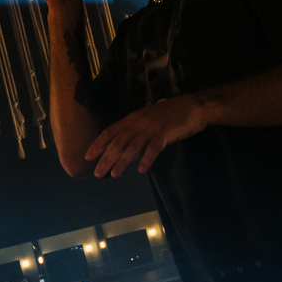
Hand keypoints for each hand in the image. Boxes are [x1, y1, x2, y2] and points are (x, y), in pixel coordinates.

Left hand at [85, 95, 208, 176]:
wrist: (194, 106)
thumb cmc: (171, 116)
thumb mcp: (148, 122)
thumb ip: (136, 136)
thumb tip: (125, 154)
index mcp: (133, 118)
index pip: (111, 131)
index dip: (98, 144)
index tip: (88, 157)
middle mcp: (139, 122)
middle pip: (118, 141)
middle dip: (106, 157)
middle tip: (98, 173)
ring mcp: (152, 126)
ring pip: (133, 146)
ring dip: (123, 161)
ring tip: (115, 175)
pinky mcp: (166, 132)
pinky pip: (154, 147)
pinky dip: (147, 158)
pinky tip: (142, 170)